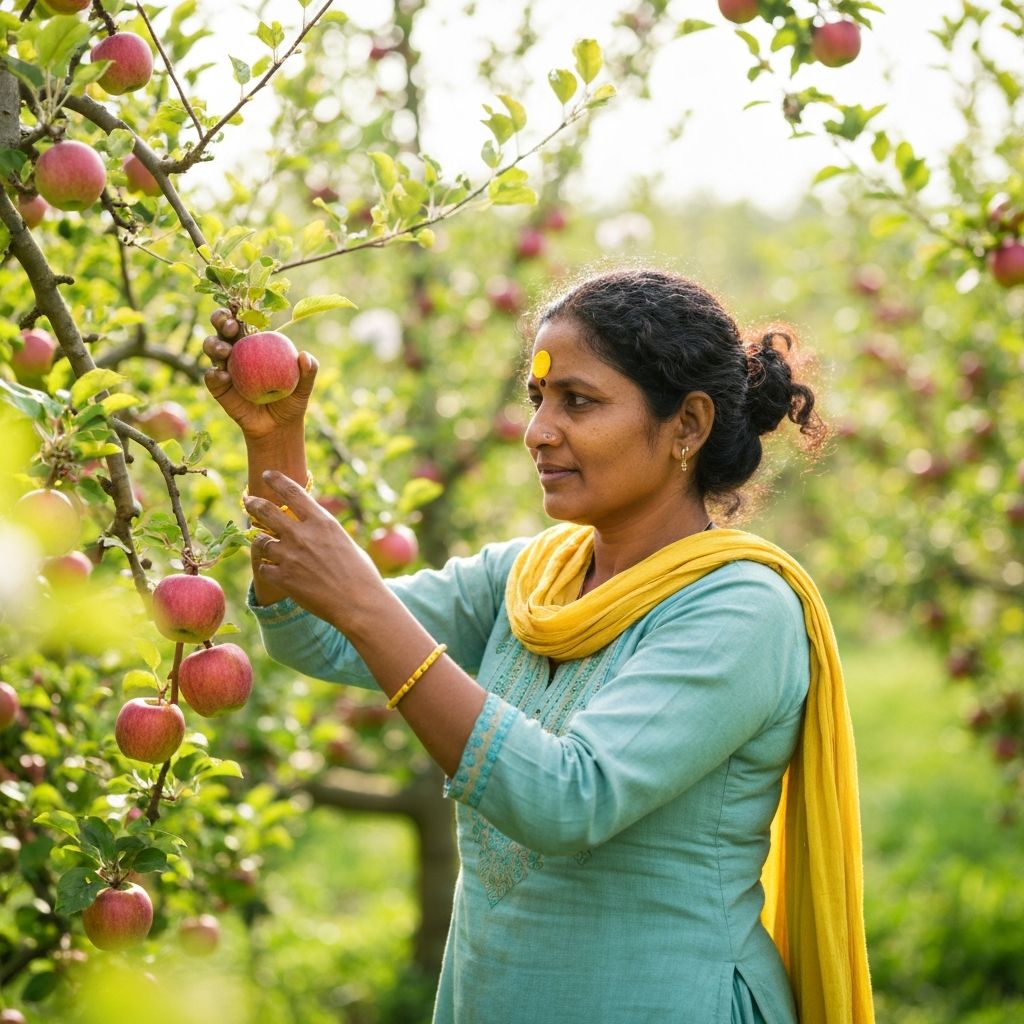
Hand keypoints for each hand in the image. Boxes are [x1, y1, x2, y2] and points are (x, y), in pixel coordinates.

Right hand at [202, 313, 317, 444]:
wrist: (278, 427)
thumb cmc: (291, 400)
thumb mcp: (304, 387)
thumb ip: (308, 372)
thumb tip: (305, 357)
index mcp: (256, 343)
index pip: (245, 320)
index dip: (239, 311)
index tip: (240, 308)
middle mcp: (237, 350)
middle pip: (222, 328)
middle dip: (221, 320)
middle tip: (231, 326)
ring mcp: (224, 367)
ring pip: (211, 348)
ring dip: (214, 344)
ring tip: (225, 350)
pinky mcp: (217, 386)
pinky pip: (211, 377)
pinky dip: (215, 374)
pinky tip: (223, 376)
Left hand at [244, 471, 382, 627]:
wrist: (358, 604)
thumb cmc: (360, 573)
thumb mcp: (344, 541)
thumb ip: (322, 531)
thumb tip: (309, 525)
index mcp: (322, 522)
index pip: (293, 492)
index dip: (276, 480)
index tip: (267, 474)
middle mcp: (302, 535)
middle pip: (267, 511)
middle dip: (253, 503)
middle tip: (248, 500)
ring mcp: (290, 556)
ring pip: (261, 541)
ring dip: (262, 542)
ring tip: (265, 544)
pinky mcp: (283, 578)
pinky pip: (263, 568)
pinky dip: (268, 569)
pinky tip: (275, 572)